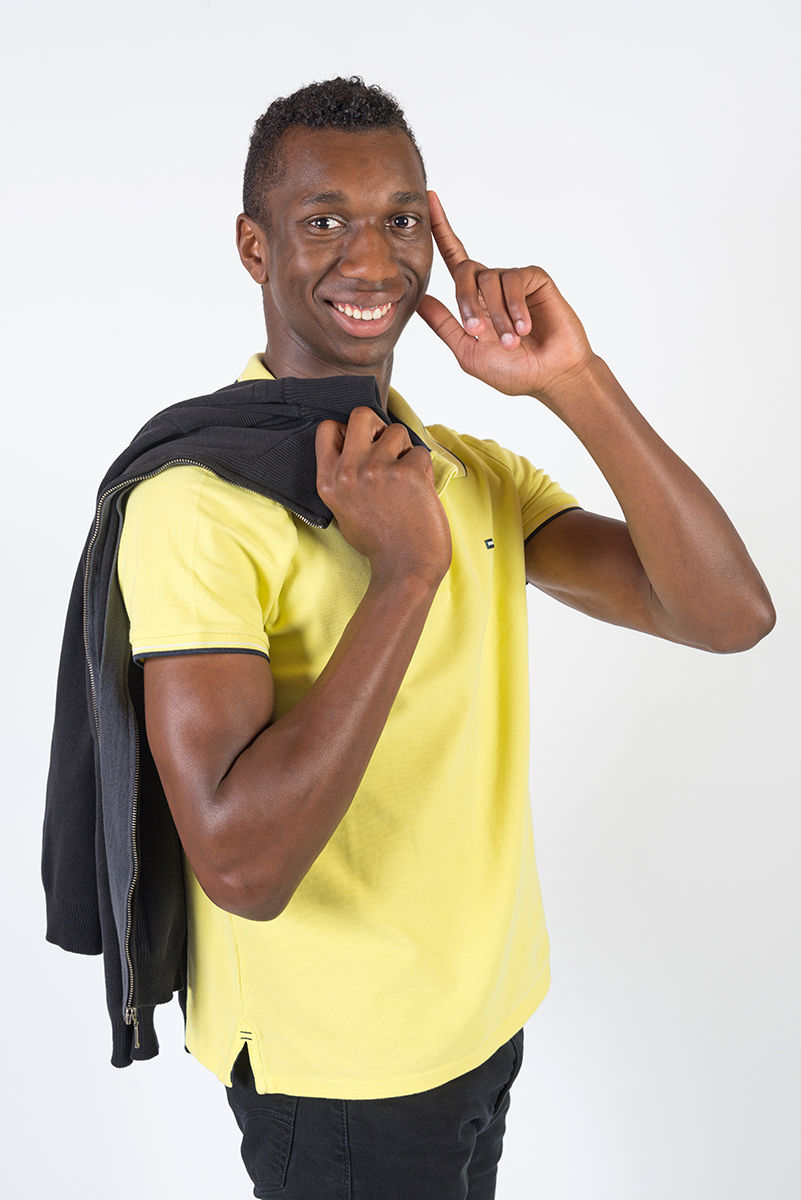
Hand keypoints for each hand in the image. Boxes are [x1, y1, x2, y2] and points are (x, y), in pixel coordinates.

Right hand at [315, 407, 451, 587]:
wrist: (405, 568)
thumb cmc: (379, 542)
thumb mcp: (342, 510)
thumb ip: (343, 476)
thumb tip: (356, 445)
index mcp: (328, 480)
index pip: (328, 429)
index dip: (349, 431)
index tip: (363, 445)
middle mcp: (349, 471)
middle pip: (362, 415)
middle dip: (379, 427)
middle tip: (388, 450)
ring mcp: (378, 470)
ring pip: (397, 431)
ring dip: (406, 450)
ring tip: (406, 479)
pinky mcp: (407, 474)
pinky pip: (420, 452)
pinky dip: (424, 470)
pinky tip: (419, 493)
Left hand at [417, 191, 595, 402]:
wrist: (552, 377)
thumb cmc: (513, 371)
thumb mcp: (468, 352)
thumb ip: (444, 326)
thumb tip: (420, 299)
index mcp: (474, 300)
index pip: (454, 259)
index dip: (441, 230)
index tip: (429, 199)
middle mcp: (492, 285)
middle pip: (465, 269)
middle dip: (465, 300)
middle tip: (477, 331)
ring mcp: (514, 280)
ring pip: (489, 279)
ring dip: (496, 315)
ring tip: (510, 341)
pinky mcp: (535, 278)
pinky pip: (514, 280)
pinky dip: (515, 308)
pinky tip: (523, 328)